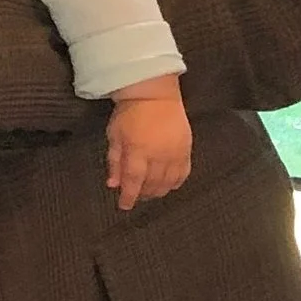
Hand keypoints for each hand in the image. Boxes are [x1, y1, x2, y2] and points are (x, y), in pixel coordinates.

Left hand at [107, 89, 192, 210]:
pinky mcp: (187, 149)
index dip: (128, 196)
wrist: (155, 95)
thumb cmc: (130, 113)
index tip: (124, 206)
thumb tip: (113, 184)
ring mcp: (175, 153)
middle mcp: (159, 155)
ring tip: (150, 193)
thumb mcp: (114, 135)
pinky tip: (169, 185)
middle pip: (152, 184)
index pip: (133, 181)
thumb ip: (114, 161)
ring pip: (169, 182)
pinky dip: (176, 183)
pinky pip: (184, 173)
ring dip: (158, 191)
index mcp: (138, 150)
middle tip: (136, 197)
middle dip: (143, 194)